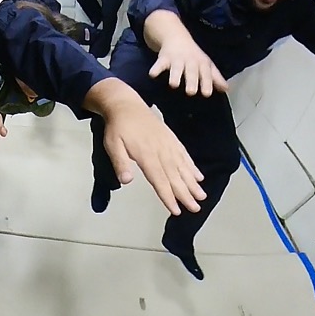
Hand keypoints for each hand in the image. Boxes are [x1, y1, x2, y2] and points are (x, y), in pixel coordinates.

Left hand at [97, 86, 204, 214]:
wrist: (127, 105)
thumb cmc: (118, 128)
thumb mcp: (112, 145)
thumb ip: (120, 163)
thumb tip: (126, 181)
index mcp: (146, 155)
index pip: (159, 179)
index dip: (168, 196)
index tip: (176, 210)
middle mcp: (161, 151)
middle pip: (175, 176)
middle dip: (186, 194)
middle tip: (196, 208)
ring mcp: (168, 144)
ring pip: (183, 167)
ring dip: (193, 183)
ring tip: (202, 196)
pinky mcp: (171, 139)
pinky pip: (184, 155)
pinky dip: (192, 166)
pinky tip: (198, 177)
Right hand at [149, 38, 228, 96]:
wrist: (176, 37)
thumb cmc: (194, 56)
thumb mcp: (206, 65)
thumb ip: (215, 78)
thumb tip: (227, 89)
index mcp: (201, 64)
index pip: (206, 74)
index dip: (206, 83)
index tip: (207, 94)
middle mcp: (189, 62)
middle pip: (191, 71)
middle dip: (191, 81)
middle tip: (191, 92)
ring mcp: (176, 60)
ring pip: (176, 68)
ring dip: (174, 75)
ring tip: (173, 85)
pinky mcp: (163, 58)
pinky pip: (159, 64)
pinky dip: (155, 69)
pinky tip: (152, 74)